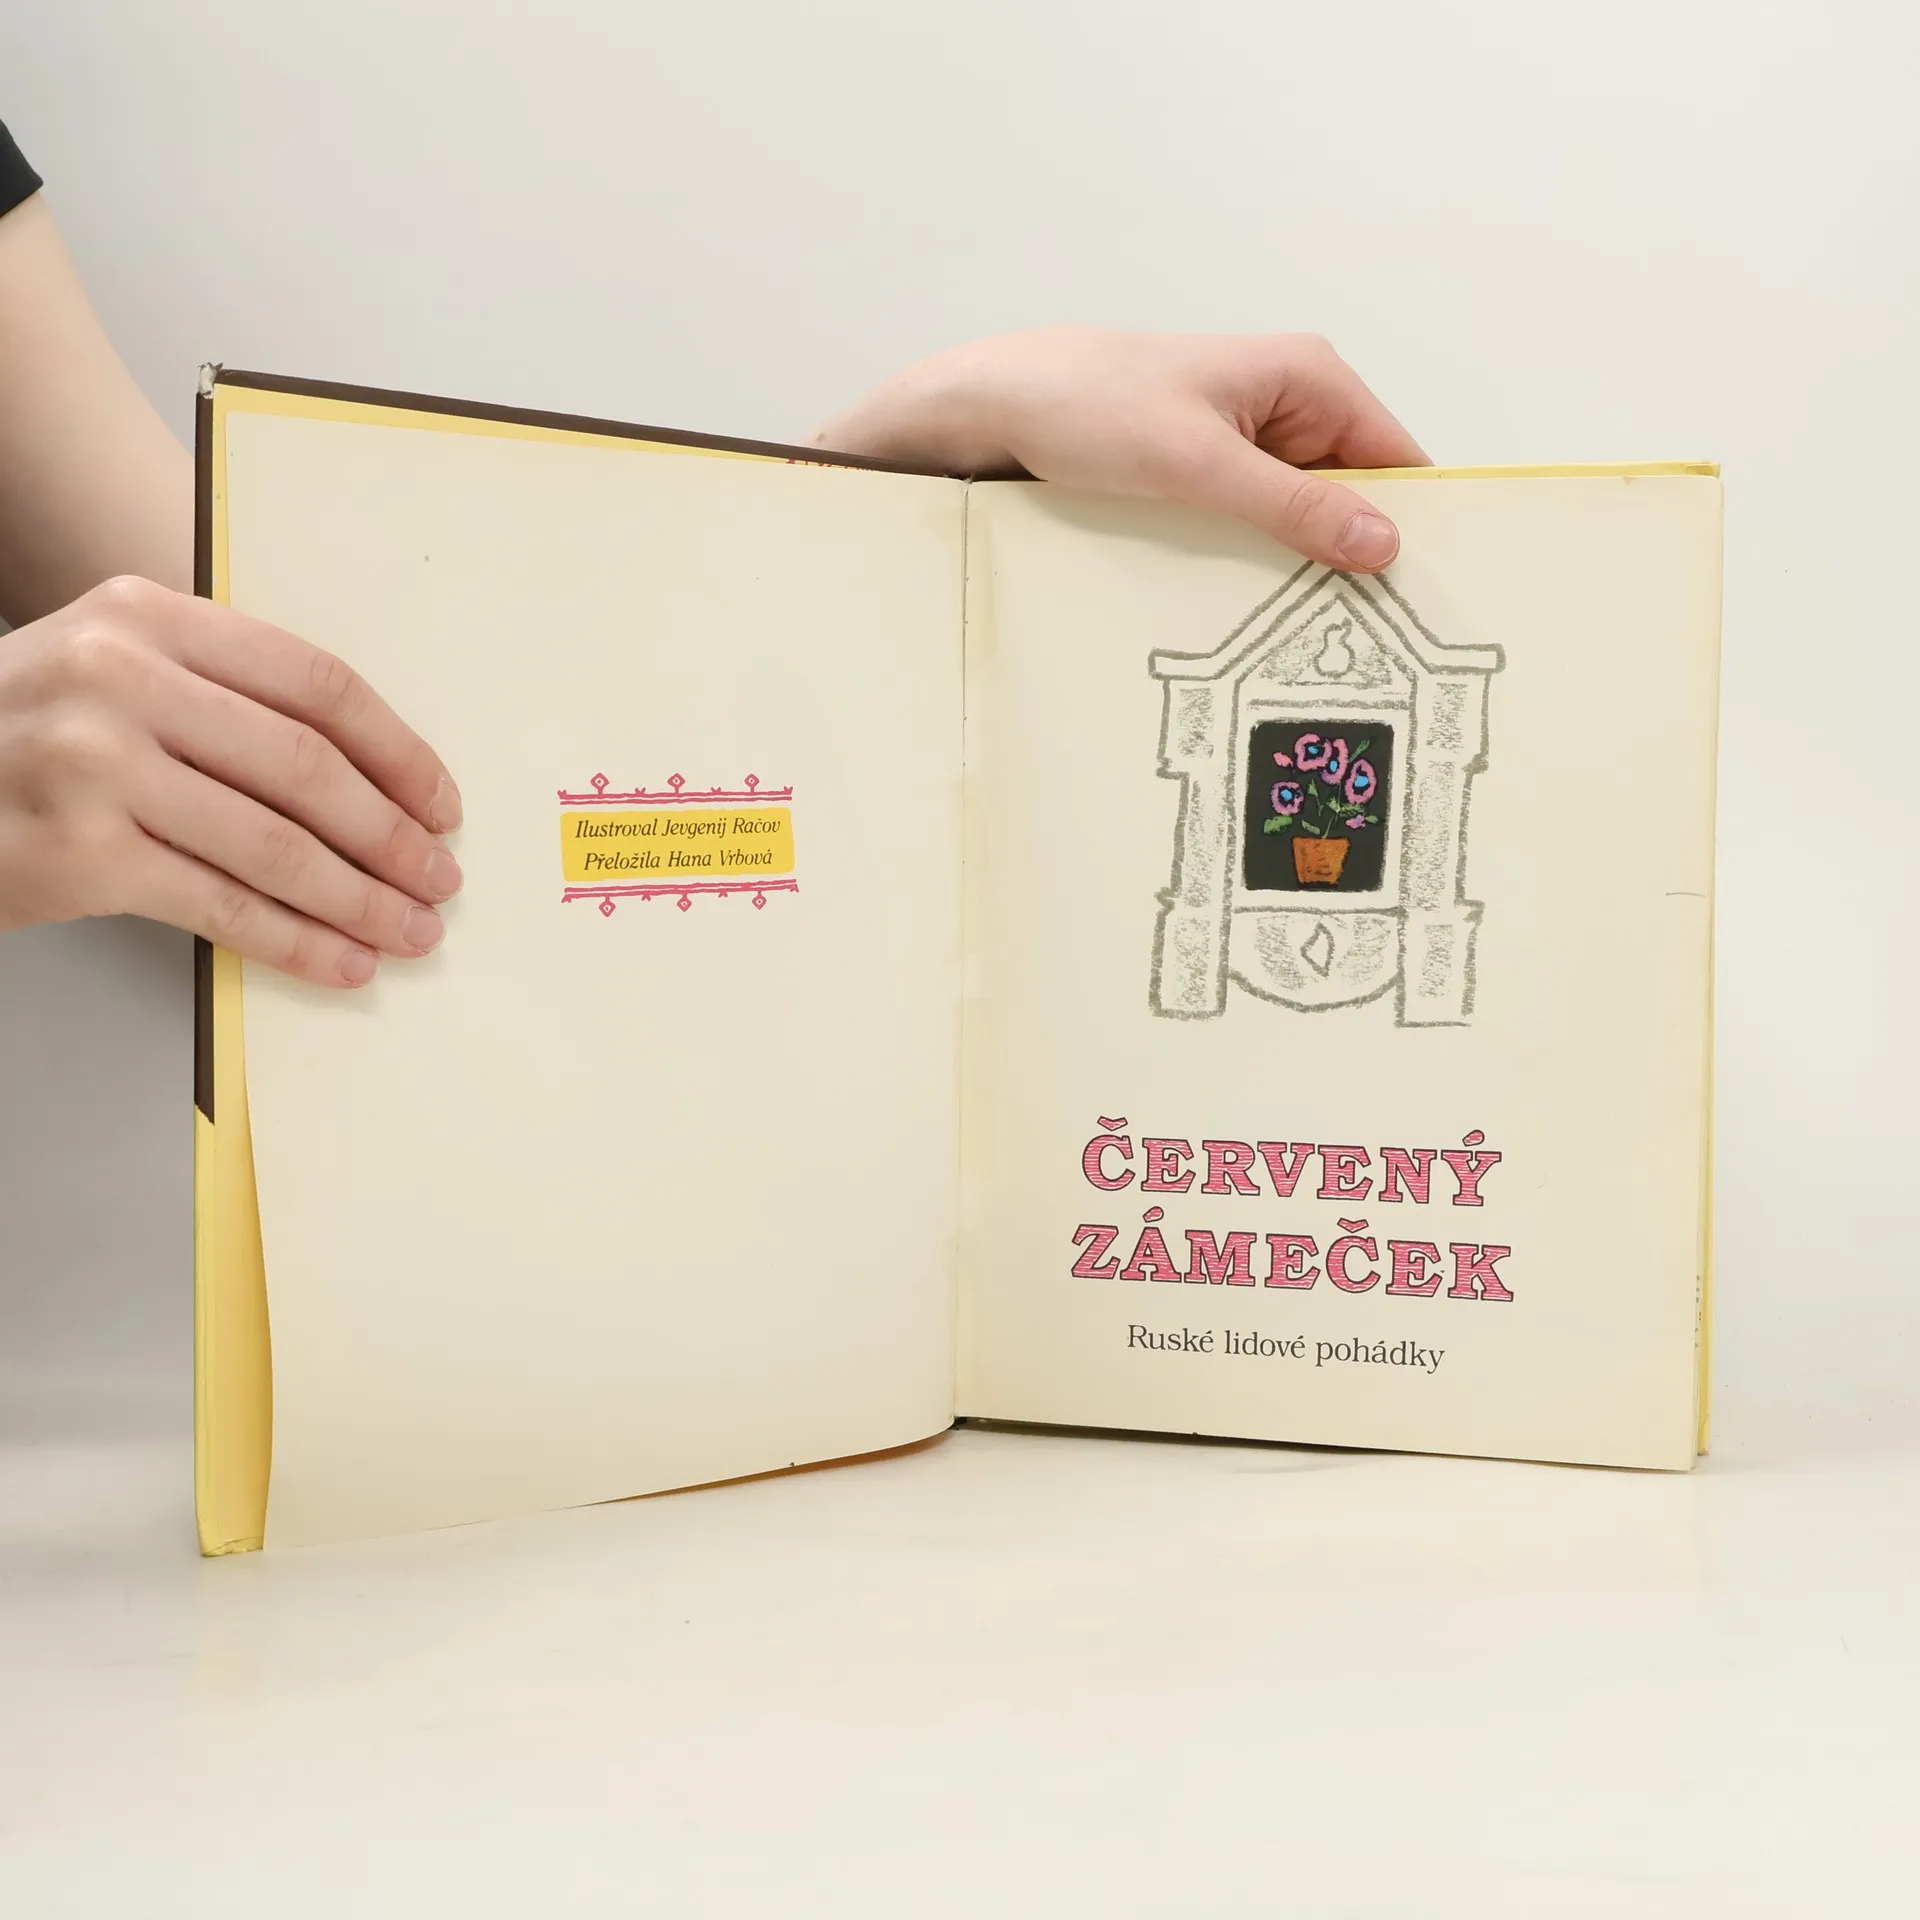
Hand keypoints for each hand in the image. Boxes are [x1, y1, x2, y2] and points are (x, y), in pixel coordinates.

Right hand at [0, 575, 460, 986]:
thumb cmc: (27, 728)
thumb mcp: (114, 666)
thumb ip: (224, 692)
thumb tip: (374, 781)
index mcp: (150, 617)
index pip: (315, 683)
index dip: (397, 751)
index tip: (441, 802)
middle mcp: (121, 679)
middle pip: (308, 768)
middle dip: (392, 835)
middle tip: (441, 877)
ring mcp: (95, 767)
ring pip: (275, 845)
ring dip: (361, 899)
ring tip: (410, 930)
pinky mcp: (79, 855)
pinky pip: (220, 906)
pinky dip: (296, 942)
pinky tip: (342, 961)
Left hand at [814, 327, 1428, 571]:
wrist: (996, 403)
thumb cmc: (1089, 406)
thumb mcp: (1199, 464)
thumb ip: (1292, 506)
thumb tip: (1381, 543)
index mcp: (1308, 376)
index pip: (1395, 459)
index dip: (1412, 525)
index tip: (1418, 597)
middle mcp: (1289, 402)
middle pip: (1354, 494)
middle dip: (1354, 554)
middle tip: (1362, 636)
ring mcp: (1247, 438)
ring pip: (1302, 515)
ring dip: (1300, 563)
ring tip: (1308, 630)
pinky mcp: (1208, 469)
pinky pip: (1254, 522)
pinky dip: (1256, 558)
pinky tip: (1253, 603)